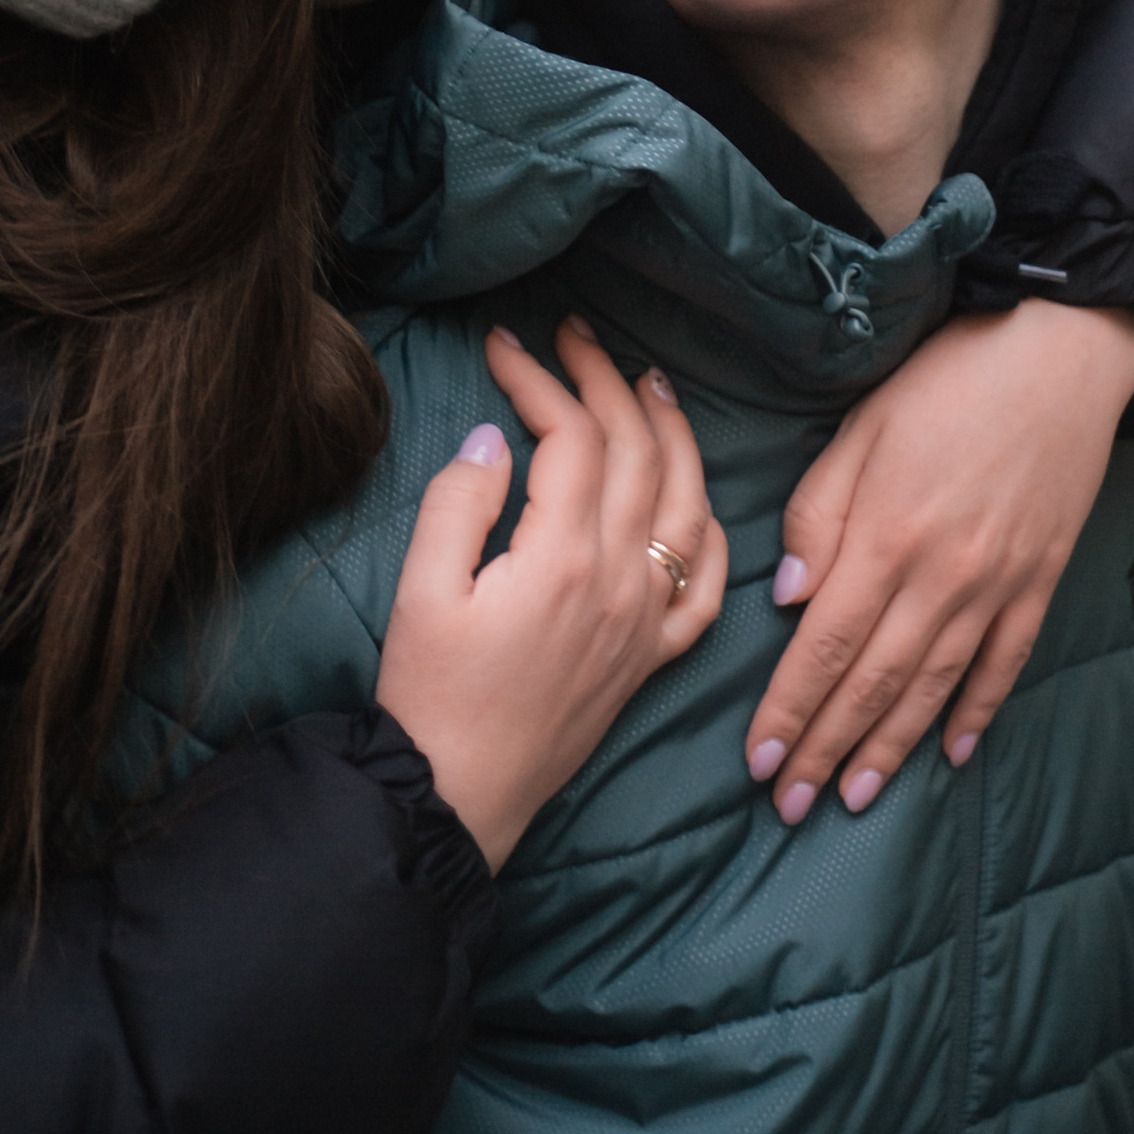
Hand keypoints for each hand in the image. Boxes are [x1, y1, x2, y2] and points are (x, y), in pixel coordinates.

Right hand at [379, 320, 725, 867]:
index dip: (541, 379)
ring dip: (673, 435)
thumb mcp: (421, 593)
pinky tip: (698, 500)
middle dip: (606, 381)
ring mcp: (646, 622)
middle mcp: (622, 582)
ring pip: (687, 505)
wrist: (459, 797)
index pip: (573, 438)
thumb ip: (460, 505)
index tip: (505, 345)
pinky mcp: (650, 659)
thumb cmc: (430, 698)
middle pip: (636, 454)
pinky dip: (712, 531)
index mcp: (563, 558)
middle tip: (574, 336)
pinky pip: (707, 587)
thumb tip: (493, 438)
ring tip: (650, 384)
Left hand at [744, 302, 1133, 823]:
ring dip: (892, 747)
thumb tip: (790, 597)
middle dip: (827, 749)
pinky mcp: (1041, 578)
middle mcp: (944, 575)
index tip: (760, 764)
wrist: (1060, 347)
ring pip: (936, 686)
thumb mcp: (862, 426)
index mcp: (887, 535)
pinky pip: (1006, 661)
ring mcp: (999, 583)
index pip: (825, 646)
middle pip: (875, 682)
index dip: (790, 710)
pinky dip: (979, 710)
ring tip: (856, 796)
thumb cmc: (948, 375)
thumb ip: (819, 513)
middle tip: (792, 809)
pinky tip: (955, 751)